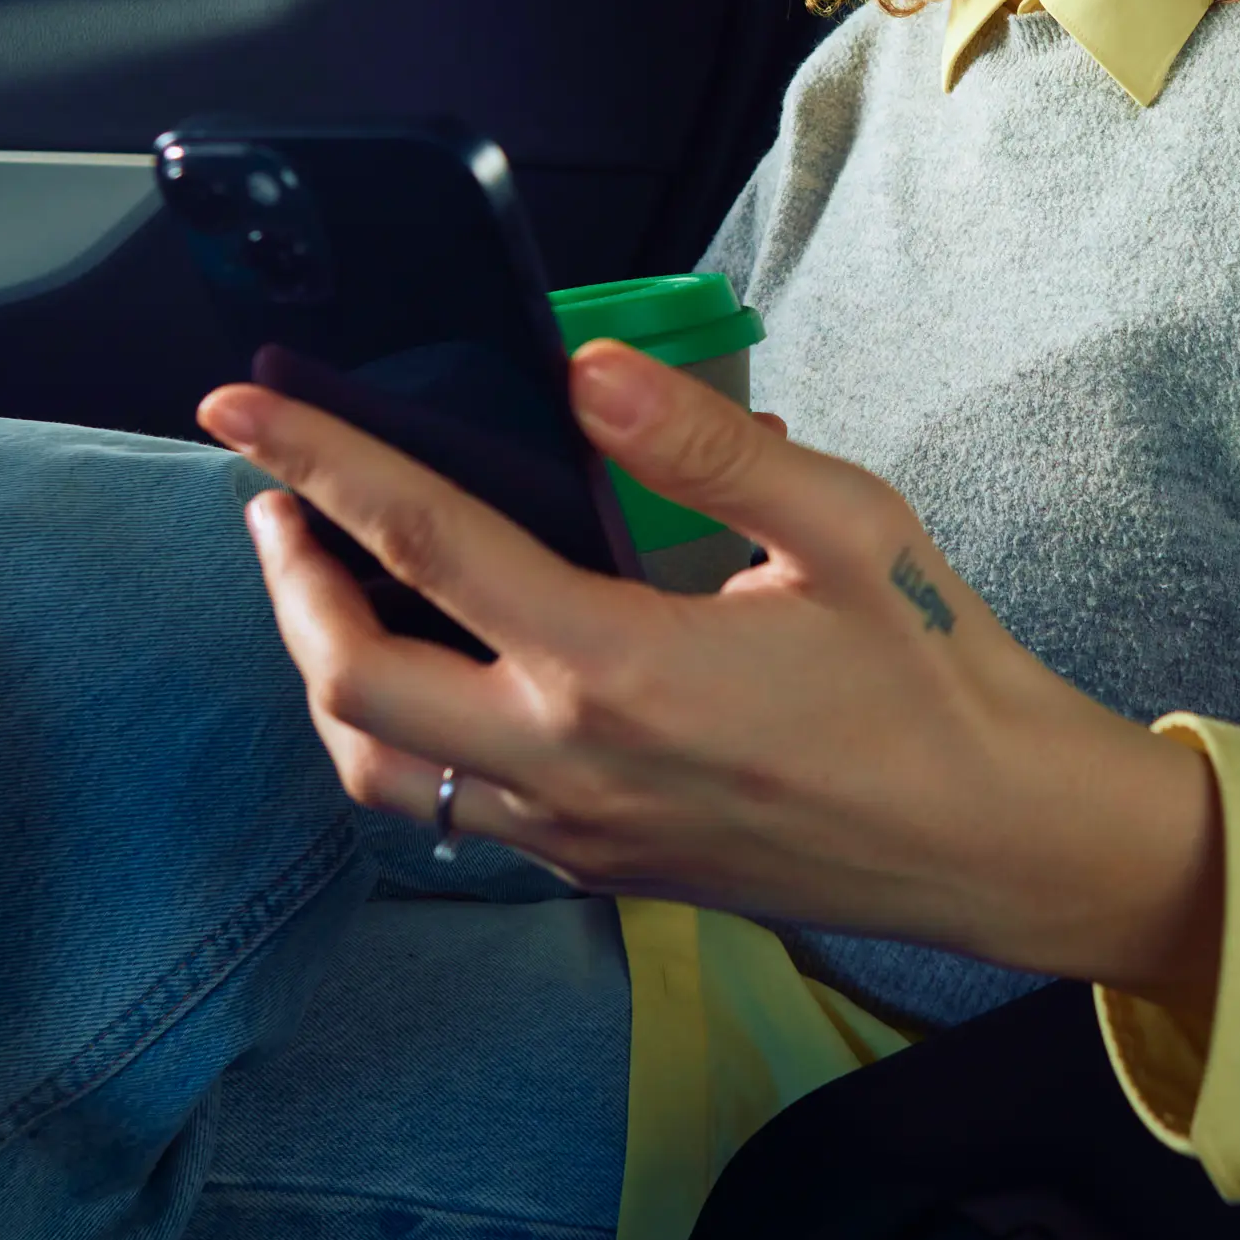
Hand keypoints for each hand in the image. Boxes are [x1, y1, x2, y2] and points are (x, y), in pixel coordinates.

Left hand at [199, 344, 1225, 1008]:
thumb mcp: (844, 528)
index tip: (241, 409)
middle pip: (351, 681)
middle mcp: (571, 764)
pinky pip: (448, 815)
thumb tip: (588, 372)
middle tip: (278, 500)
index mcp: (621, 669)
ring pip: (378, 771)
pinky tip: (438, 668)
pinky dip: (401, 736)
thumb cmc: (936, 680)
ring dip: (329, 671)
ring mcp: (575, 833)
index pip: (423, 544)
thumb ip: (703, 447)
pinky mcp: (598, 868)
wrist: (997, 841)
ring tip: (334, 583)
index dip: (318, 461)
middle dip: (288, 579)